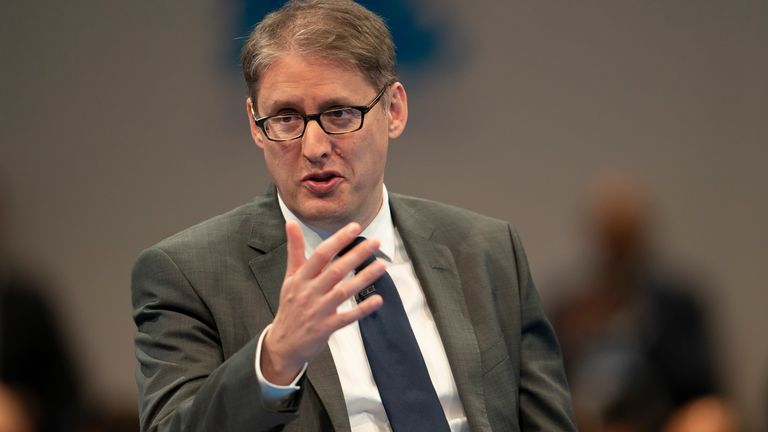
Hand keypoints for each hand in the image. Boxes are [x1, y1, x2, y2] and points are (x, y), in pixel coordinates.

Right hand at [261, 221, 384, 384]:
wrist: (283, 344)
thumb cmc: (290, 306)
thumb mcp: (289, 277)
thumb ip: (294, 250)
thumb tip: (291, 222)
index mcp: (300, 278)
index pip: (320, 255)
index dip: (338, 240)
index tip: (354, 227)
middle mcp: (309, 292)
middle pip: (336, 270)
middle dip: (356, 255)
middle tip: (375, 242)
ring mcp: (318, 311)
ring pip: (344, 291)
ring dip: (364, 278)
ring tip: (381, 265)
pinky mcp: (326, 328)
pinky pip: (347, 317)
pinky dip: (363, 309)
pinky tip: (377, 300)